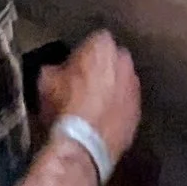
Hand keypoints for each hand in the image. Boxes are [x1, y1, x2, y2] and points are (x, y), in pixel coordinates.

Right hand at [37, 28, 142, 162]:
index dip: (82, 54)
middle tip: (84, 85)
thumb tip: (54, 72)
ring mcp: (135, 87)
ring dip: (112, 90)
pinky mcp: (139, 112)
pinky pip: (127, 106)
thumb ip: (54, 69)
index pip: (94, 40)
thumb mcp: (46, 82)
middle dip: (101, 69)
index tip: (73, 66)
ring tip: (93, 107)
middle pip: (113, 60)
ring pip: (122, 83)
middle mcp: (125, 61)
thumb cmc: (64, 107)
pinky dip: (118, 111)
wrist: (84, 145)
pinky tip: (102, 122)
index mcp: (103, 46)